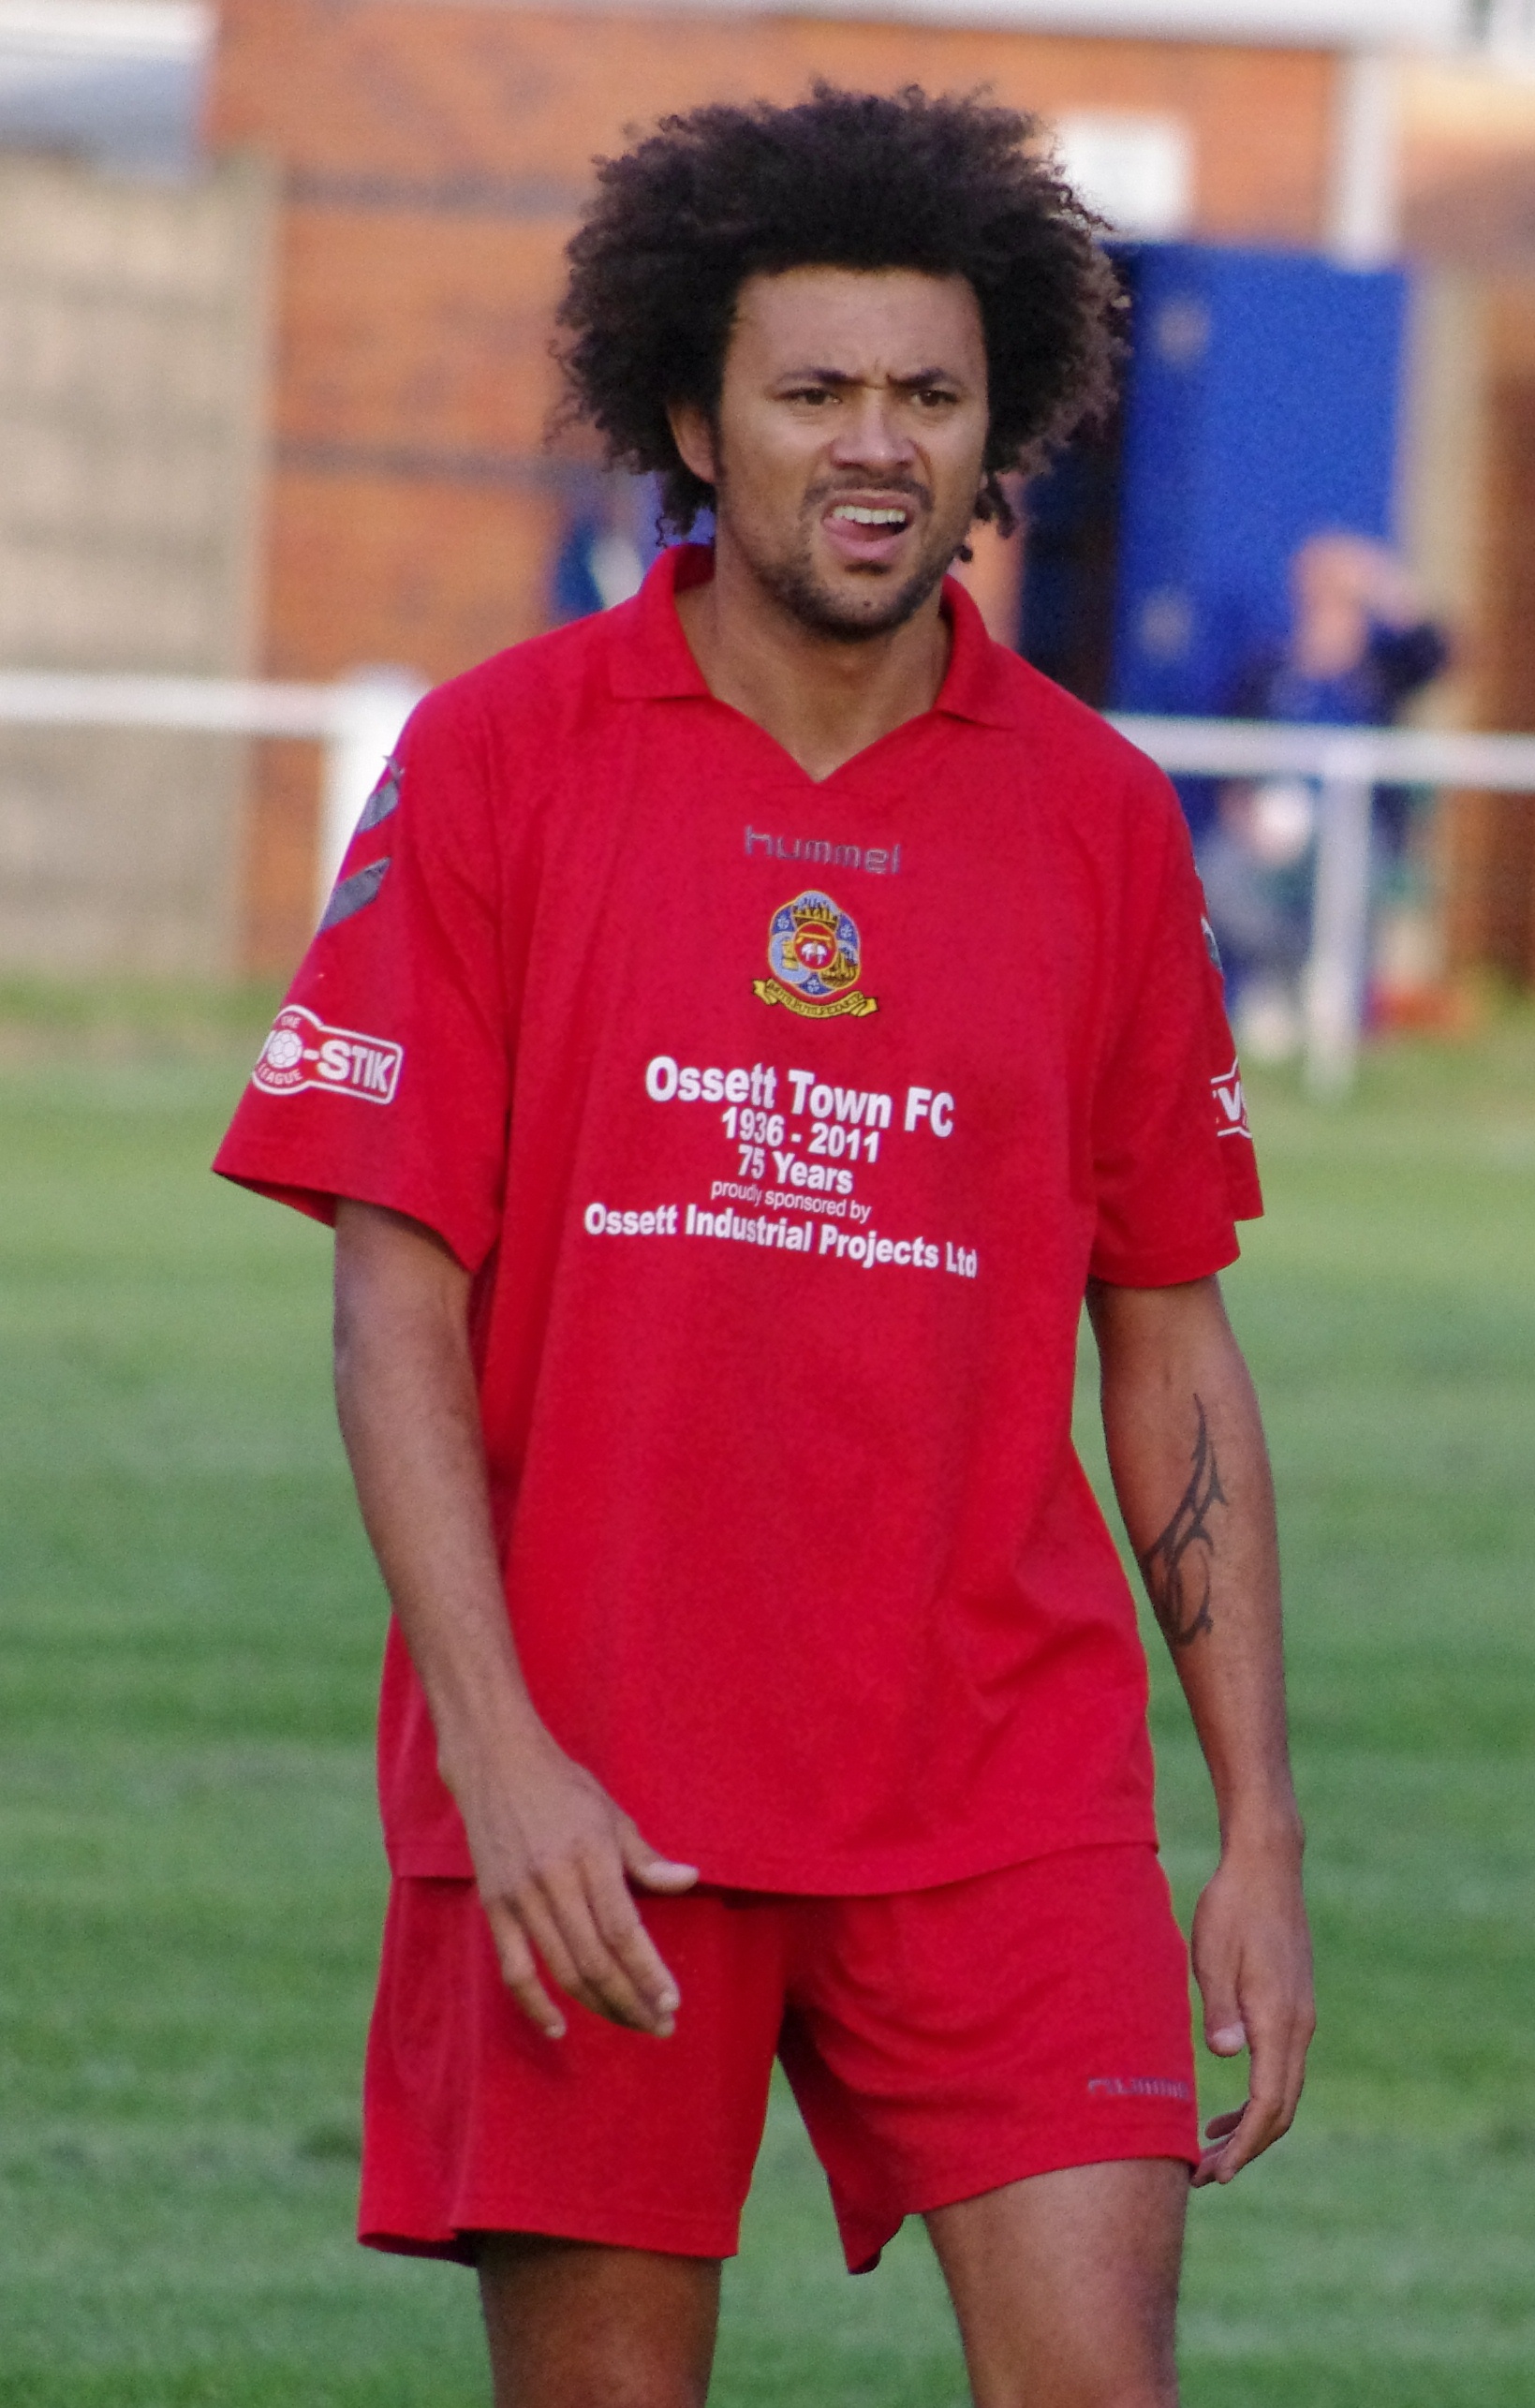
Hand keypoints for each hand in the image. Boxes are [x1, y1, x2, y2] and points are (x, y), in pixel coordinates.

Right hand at [452, 1719, 698, 2042]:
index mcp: (591, 1855)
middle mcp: (555, 1881)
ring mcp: (521, 1897)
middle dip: (631, 2000)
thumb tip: (690, 1881)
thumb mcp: (612, 1814)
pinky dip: (535, 2005)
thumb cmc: (564, 1787)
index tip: (672, 2003)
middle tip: (660, 2026)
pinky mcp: (494, 1907)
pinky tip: (559, 2029)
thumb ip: (647, 1858)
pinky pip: (514, 1969)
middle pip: (596, 1960)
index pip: (624, 1930)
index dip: (648, 1972)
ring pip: (562, 1970)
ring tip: (630, 2023)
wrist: (496, 1763)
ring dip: (599, 2005)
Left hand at [1190, 1831, 1313, 2186]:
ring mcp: (1300, 2017)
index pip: (1268, 2104)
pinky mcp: (1292, 2006)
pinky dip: (1258, 2097)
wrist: (1266, 1865)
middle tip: (1205, 2176)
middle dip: (1246, 2149)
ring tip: (1210, 2149)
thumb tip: (1226, 2056)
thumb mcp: (1214, 1954)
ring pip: (1284, 2092)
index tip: (1214, 2173)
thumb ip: (1221, 2007)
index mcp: (1279, 2020)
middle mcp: (1299, 2026)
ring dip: (1251, 2126)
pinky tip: (1228, 2104)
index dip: (1243, 2146)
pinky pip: (1281, 2068)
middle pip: (1281, 2110)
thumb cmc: (1232, 1907)